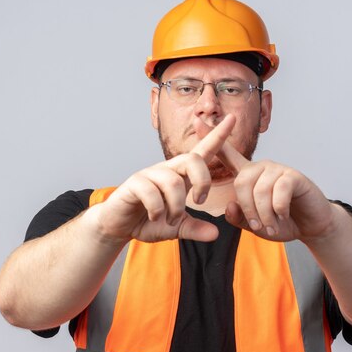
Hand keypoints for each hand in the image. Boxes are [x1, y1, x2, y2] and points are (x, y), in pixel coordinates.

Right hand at [93, 115, 236, 242]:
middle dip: (203, 181)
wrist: (119, 227)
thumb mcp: (176, 228)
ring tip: (170, 219)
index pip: (202, 151)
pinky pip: (151, 193)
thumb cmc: (148, 221)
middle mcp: (167, 170)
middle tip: (199, 202)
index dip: (218, 136)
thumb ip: (195, 229)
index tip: (232, 118)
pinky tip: (155, 217)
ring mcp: (150, 174)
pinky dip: (158, 210)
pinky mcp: (134, 183)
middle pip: (192, 159)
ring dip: (176, 206)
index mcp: (182, 176)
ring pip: (173, 182)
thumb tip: (215, 233)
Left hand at [194, 120, 335, 242]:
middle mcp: (260, 168)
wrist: (310, 226)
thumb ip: (239, 218)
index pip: (227, 154)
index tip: (197, 121)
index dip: (212, 139)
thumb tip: (230, 207)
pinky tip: (283, 215)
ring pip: (260, 189)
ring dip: (265, 214)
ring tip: (272, 226)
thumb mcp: (255, 225)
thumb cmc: (281, 222)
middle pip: (242, 182)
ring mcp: (277, 170)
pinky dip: (278, 209)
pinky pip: (279, 191)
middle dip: (249, 210)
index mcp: (247, 175)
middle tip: (260, 227)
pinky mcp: (293, 176)